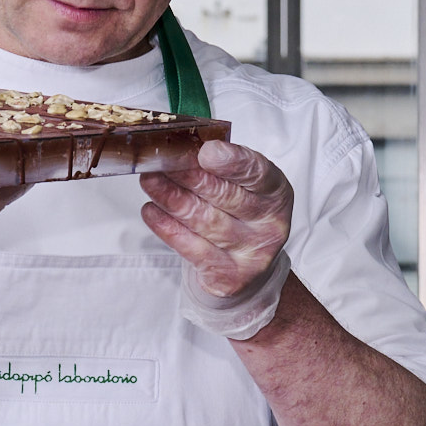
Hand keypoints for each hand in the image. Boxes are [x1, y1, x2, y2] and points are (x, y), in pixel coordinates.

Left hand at [141, 139, 293, 339]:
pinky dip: (167, 227)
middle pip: (225, 196)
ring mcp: (250, 254)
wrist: (247, 270)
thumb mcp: (243, 187)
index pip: (258, 174)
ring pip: (204, 221)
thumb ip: (222, 168)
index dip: (233, 162)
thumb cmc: (240, 217)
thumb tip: (182, 149)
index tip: (206, 152)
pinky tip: (151, 211)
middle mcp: (269, 225)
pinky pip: (192, 248)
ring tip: (150, 181)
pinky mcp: (228, 276)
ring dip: (171, 198)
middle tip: (162, 162)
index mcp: (276, 193)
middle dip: (189, 177)